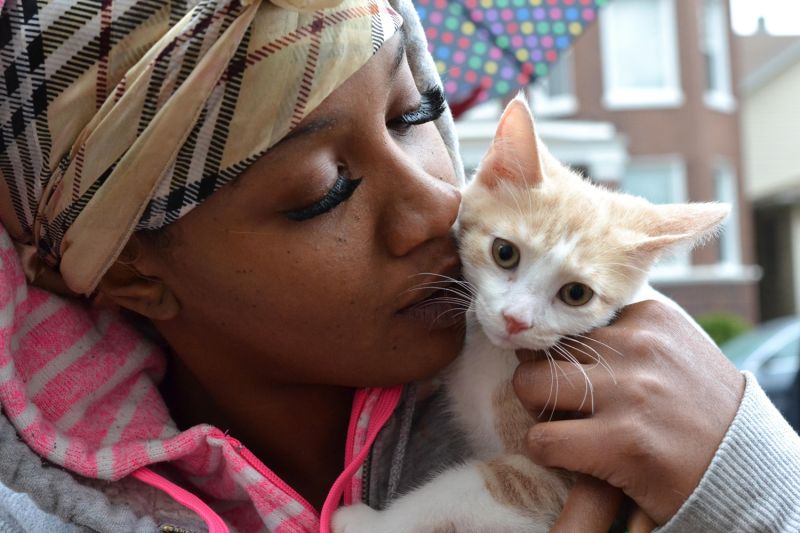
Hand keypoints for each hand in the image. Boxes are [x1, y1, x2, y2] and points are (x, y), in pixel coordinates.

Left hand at [512, 300, 744, 523]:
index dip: (565, 354)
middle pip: (547, 350)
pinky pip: (543, 439)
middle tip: (559, 403)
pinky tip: (566, 456)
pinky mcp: (621, 441)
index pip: (573, 323)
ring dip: (536, 410)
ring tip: (559, 426)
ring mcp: (629, 392)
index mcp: (650, 316)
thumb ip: (625, 333)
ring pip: (531, 385)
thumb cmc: (699, 410)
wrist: (745, 469)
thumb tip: (558, 327)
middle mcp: (638, 346)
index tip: (580, 377)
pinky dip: (543, 451)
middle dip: (541, 378)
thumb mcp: (672, 350)